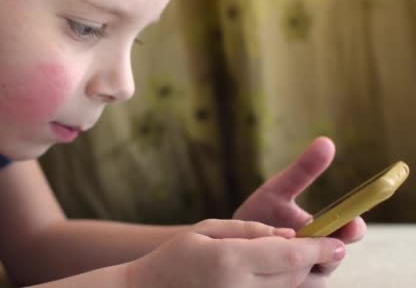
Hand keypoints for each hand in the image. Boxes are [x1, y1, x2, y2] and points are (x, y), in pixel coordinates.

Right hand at [127, 221, 345, 287]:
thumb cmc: (174, 257)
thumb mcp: (205, 230)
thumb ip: (248, 231)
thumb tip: (286, 235)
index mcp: (231, 260)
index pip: (290, 255)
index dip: (320, 248)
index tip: (339, 241)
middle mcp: (241, 287)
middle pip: (295, 275)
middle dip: (317, 260)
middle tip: (329, 244)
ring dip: (304, 274)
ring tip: (305, 257)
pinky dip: (286, 286)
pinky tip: (280, 273)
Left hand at [233, 137, 366, 285]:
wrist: (229, 240)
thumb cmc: (260, 214)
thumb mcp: (278, 190)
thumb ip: (302, 171)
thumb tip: (327, 141)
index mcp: (324, 233)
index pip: (350, 233)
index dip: (352, 229)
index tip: (351, 223)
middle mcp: (318, 258)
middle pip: (333, 260)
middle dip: (322, 252)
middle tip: (306, 243)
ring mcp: (304, 278)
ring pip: (310, 277)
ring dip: (294, 265)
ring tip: (272, 252)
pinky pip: (288, 286)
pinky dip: (277, 278)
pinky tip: (261, 267)